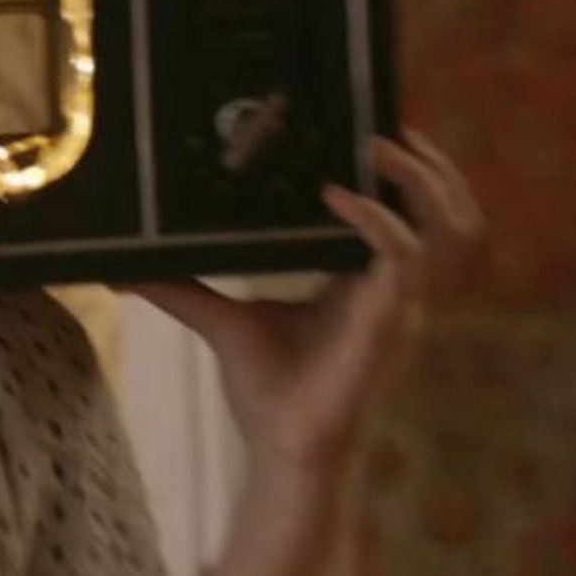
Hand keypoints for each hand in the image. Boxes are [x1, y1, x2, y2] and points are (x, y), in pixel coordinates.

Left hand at [127, 128, 485, 473]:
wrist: (282, 450)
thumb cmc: (268, 391)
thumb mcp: (222, 320)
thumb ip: (182, 287)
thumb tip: (122, 269)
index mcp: (369, 281)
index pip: (411, 215)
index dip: (406, 172)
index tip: (375, 125)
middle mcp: (395, 289)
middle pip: (454, 215)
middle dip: (434, 167)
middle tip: (389, 125)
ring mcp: (400, 307)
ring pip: (452, 231)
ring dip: (423, 182)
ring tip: (379, 143)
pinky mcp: (388, 324)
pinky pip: (403, 259)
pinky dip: (375, 220)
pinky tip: (336, 195)